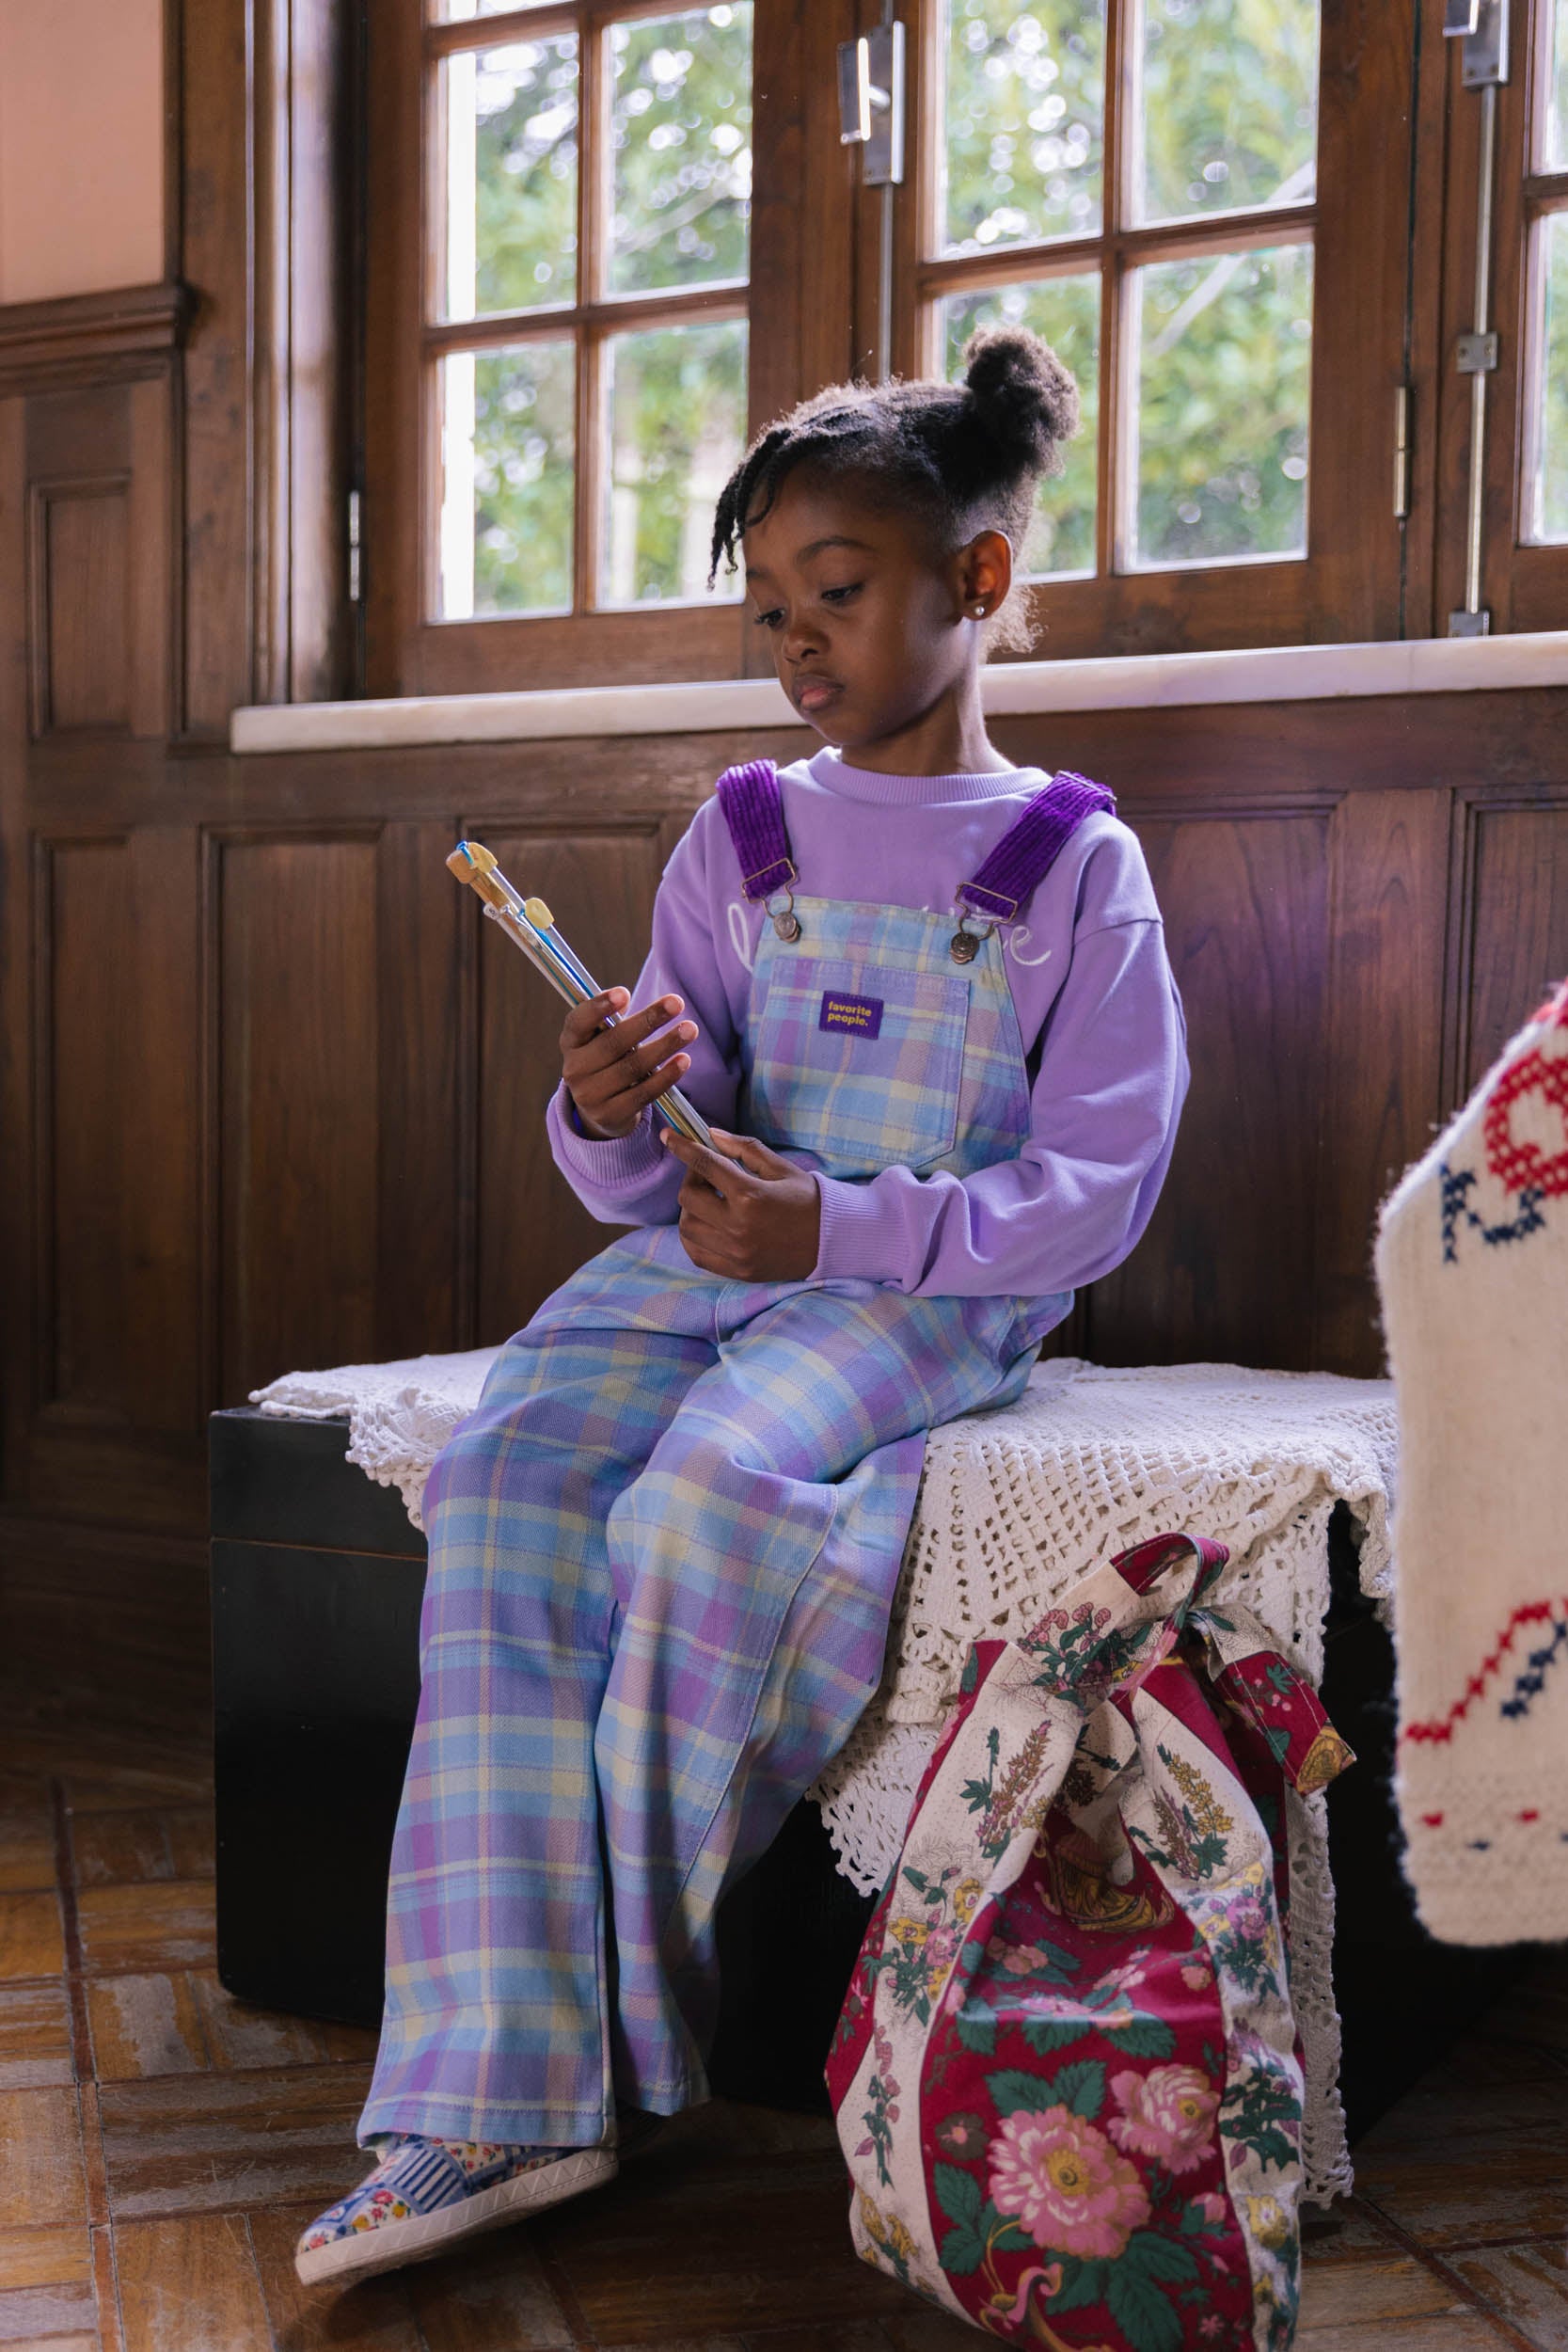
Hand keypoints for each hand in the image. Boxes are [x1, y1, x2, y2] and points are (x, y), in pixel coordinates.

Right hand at [563, 989, 697, 1139]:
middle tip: (677, 1003)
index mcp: (570, 1042)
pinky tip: (683, 1060)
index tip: (624, 992)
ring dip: (665, 1046)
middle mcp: (575, 1069)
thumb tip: (627, 999)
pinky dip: (666, 1076)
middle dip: (648, 1020)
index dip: (599, 1007)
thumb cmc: (607, 1061)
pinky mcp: (611, 1115)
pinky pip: (644, 1092)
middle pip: (614, 1043)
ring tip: (689, 1029)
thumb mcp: (601, 1039)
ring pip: (633, 1067)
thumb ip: (612, 1020)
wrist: (600, 1109)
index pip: (578, 1022)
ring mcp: (590, 1095)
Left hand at [662, 1127, 821, 1281]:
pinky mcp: (737, 1270)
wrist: (833, 1241)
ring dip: (691, 1209)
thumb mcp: (781, 1168)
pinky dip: (694, 1236)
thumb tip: (711, 1135)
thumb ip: (744, 1149)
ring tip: (709, 1201)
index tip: (669, 1136)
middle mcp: (739, 1227)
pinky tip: (707, 1224)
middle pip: (688, 1197)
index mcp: (751, 1196)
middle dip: (692, 1179)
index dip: (682, 1147)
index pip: (705, 1165)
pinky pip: (697, 1253)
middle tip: (707, 1173)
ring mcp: (736, 1253)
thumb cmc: (808, 1200)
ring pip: (686, 1227)